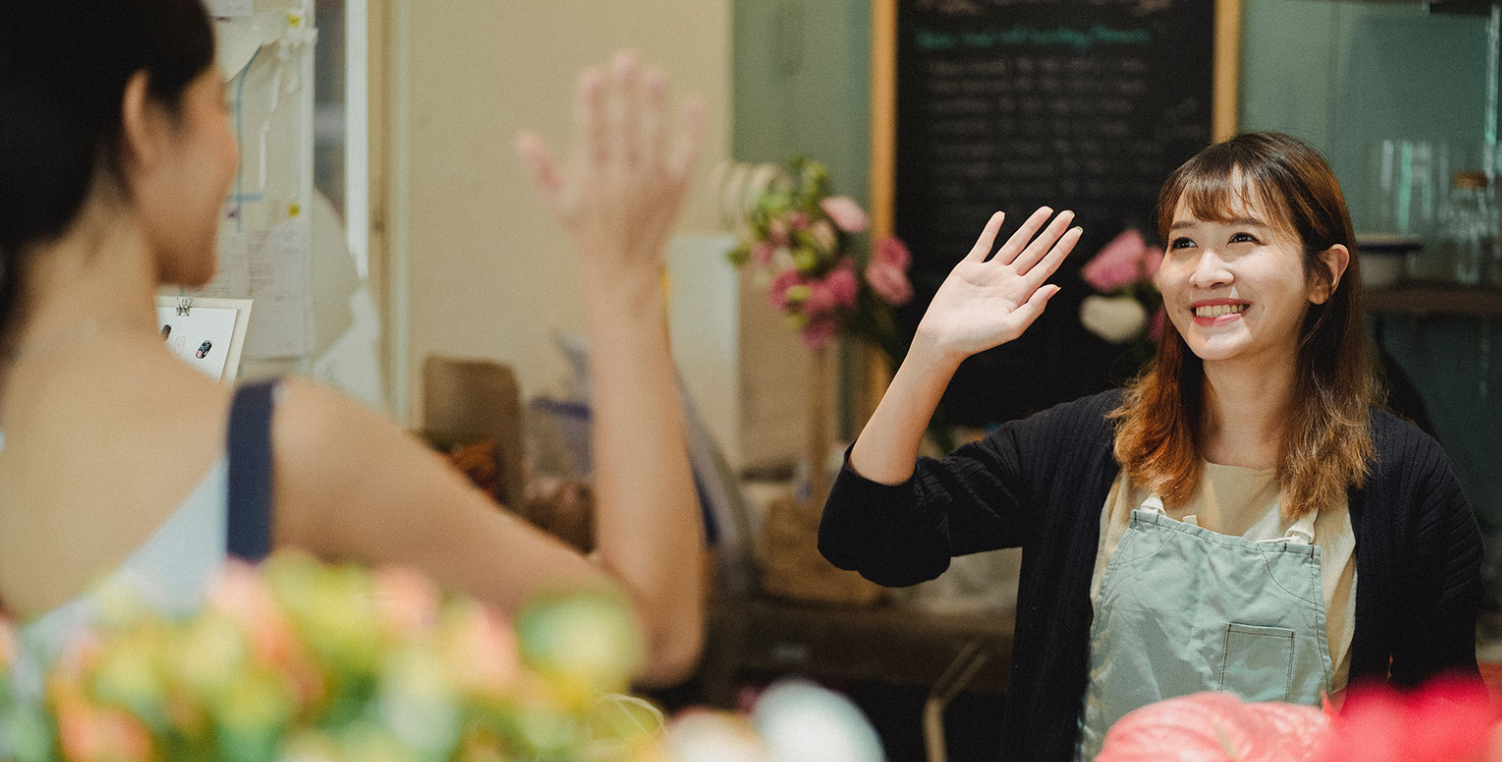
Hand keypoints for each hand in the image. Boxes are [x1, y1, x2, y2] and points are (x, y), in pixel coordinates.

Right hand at [516, 51, 703, 288]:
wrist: (622, 269)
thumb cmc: (588, 233)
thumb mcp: (556, 205)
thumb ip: (540, 171)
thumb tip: (521, 140)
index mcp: (591, 177)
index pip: (589, 134)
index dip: (590, 105)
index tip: (590, 76)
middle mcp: (621, 177)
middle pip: (623, 128)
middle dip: (624, 94)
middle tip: (625, 60)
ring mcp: (651, 183)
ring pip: (653, 138)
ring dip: (655, 106)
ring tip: (656, 75)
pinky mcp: (675, 189)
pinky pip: (685, 156)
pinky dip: (690, 132)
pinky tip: (692, 104)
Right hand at [915, 207, 1080, 362]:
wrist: (943, 338)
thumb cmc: (976, 338)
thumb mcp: (1010, 328)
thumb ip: (1033, 308)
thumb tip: (1056, 286)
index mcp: (1020, 294)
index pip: (1047, 265)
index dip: (1062, 248)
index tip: (1076, 231)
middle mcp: (1008, 280)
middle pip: (1036, 251)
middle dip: (1052, 233)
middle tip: (1069, 214)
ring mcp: (989, 273)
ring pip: (1014, 243)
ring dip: (1030, 227)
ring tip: (1046, 210)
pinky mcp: (968, 268)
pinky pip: (983, 244)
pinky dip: (991, 230)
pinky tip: (1001, 215)